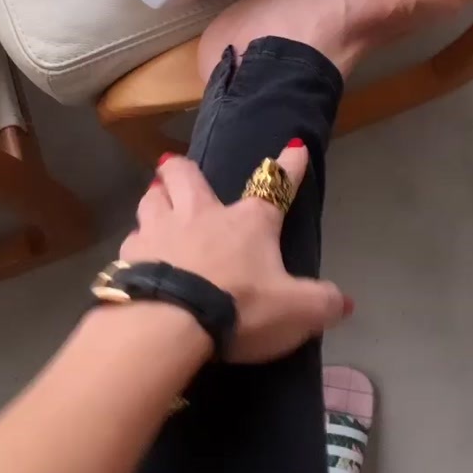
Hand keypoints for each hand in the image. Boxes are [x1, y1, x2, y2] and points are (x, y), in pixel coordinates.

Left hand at [120, 144, 350, 361]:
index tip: (295, 147)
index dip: (289, 166)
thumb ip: (322, 303)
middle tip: (179, 170)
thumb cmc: (239, 307)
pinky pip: (130, 242)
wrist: (169, 325)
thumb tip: (344, 302)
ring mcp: (158, 233)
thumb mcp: (296, 311)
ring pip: (150, 200)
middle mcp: (199, 215)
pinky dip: (136, 245)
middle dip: (183, 169)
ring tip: (156, 201)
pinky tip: (136, 256)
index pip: (275, 185)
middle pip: (186, 176)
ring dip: (155, 198)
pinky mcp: (128, 258)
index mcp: (247, 222)